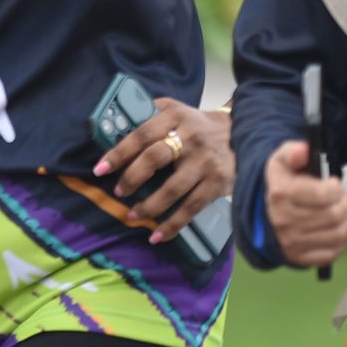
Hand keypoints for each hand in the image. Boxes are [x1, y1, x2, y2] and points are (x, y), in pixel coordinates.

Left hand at [95, 99, 229, 243]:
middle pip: (154, 158)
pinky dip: (173, 224)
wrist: (245, 133)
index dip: (119, 153)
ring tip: (133, 216)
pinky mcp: (216, 183)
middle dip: (131, 178)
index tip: (101, 169)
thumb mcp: (178, 110)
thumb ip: (152, 113)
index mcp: (176, 117)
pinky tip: (157, 236)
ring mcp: (205, 162)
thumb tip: (116, 123)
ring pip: (172, 189)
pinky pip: (191, 208)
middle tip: (119, 193)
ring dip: (149, 206)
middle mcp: (191, 137)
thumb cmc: (200, 125)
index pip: (142, 134)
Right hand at [263, 138, 346, 266]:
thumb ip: (293, 151)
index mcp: (281, 194)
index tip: (333, 184)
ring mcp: (292, 243)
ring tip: (339, 212)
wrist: (263, 214)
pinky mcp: (299, 258)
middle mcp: (285, 221)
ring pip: (337, 235)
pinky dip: (339, 242)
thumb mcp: (281, 161)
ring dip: (345, 221)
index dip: (336, 188)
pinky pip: (331, 254)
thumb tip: (304, 150)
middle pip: (334, 215)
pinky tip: (334, 229)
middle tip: (340, 198)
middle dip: (344, 203)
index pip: (324, 195)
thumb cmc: (281, 185)